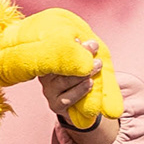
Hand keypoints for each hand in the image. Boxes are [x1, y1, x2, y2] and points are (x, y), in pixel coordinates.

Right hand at [0, 7, 121, 133]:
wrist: (87, 105)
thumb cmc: (86, 79)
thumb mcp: (89, 64)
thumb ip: (90, 55)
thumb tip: (95, 44)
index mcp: (50, 63)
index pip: (54, 52)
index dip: (66, 45)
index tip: (79, 37)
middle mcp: (46, 76)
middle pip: (59, 66)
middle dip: (78, 56)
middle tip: (94, 47)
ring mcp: (50, 92)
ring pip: (62, 82)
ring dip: (82, 74)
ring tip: (97, 66)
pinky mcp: (56, 105)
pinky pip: (66, 99)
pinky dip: (79, 91)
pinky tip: (90, 83)